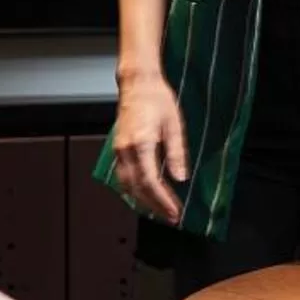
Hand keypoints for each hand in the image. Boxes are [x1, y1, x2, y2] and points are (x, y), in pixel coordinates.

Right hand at [111, 71, 188, 222]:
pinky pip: (123, 176)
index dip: (162, 200)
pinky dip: (134, 189)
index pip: (150, 182)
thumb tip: (180, 178)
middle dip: (154, 206)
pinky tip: (147, 194)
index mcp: (140, 144)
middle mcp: (125, 150)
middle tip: (171, 216)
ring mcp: (119, 150)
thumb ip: (176, 153)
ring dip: (142, 200)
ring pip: (126, 185)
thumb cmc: (158, 99)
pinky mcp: (118, 148)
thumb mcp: (174, 125)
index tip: (175, 212)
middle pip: (136, 188)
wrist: (138, 83)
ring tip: (160, 210)